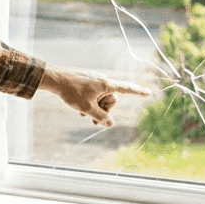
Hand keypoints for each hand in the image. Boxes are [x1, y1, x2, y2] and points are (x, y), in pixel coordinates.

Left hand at [37, 66, 151, 126]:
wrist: (55, 79)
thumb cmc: (71, 93)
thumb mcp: (87, 108)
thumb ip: (100, 117)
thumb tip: (110, 123)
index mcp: (106, 84)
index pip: (126, 88)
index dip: (138, 92)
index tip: (149, 92)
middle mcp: (102, 80)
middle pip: (111, 99)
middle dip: (104, 110)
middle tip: (93, 122)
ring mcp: (94, 79)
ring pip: (101, 97)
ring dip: (95, 107)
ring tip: (82, 114)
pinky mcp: (87, 80)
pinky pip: (93, 93)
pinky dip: (89, 102)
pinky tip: (78, 108)